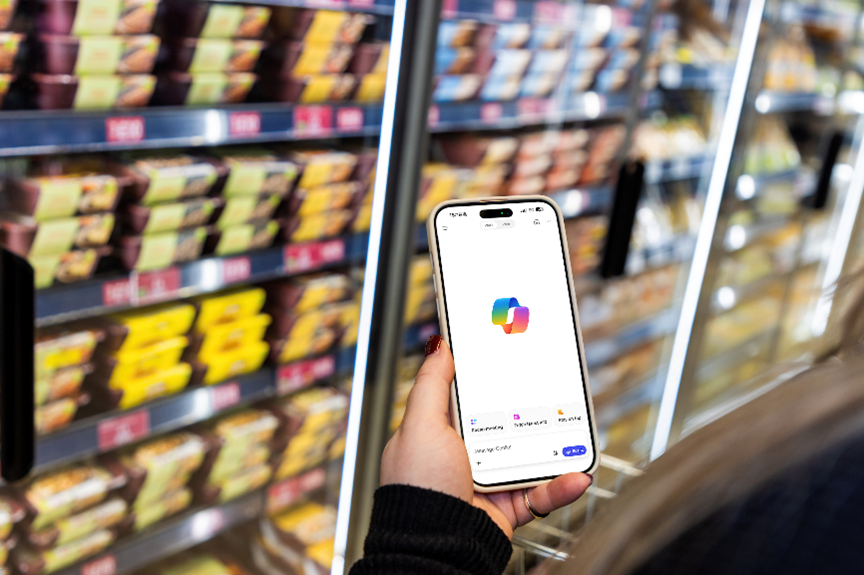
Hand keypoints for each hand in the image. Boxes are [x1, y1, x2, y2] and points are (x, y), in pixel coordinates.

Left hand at [380, 335, 591, 538]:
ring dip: (555, 448)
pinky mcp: (507, 507)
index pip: (467, 398)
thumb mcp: (421, 425)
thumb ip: (431, 385)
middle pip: (504, 423)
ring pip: (528, 456)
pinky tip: (576, 475)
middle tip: (551, 390)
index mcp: (439, 432)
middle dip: (529, 410)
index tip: (509, 360)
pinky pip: (540, 493)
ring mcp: (486, 481)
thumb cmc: (418, 487)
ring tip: (575, 432)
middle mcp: (463, 455)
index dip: (487, 379)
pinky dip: (561, 485)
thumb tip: (438, 346)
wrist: (434, 545)